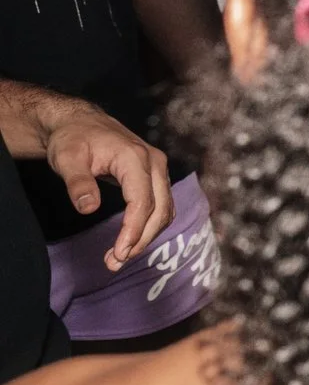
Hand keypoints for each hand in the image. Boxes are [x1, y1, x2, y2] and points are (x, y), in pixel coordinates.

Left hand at [43, 104, 172, 271]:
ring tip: (119, 257)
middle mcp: (154, 163)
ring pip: (165, 210)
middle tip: (115, 262)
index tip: (118, 253)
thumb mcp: (66, 159)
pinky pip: (162, 205)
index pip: (142, 201)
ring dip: (146, 236)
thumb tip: (88, 209)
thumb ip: (78, 184)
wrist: (81, 122)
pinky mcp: (155, 176)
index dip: (133, 230)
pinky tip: (130, 239)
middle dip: (141, 239)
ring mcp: (158, 169)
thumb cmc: (72, 139)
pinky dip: (150, 226)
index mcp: (135, 158)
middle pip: (160, 209)